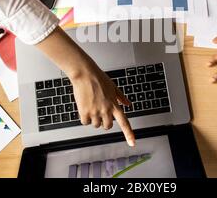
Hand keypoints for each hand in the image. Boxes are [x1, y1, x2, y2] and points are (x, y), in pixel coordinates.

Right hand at [36, 27, 134, 145]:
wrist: (85, 74)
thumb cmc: (99, 78)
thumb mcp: (114, 87)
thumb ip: (121, 98)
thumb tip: (128, 104)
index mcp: (114, 105)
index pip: (124, 122)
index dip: (129, 134)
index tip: (132, 143)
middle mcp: (106, 110)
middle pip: (108, 126)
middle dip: (105, 121)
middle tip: (100, 112)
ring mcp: (95, 112)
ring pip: (96, 125)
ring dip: (93, 118)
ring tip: (91, 105)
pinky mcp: (84, 112)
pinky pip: (85, 122)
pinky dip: (84, 117)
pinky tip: (84, 107)